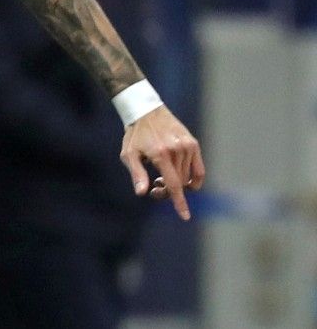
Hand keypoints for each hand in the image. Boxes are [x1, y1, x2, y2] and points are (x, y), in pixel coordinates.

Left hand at [120, 105, 205, 219]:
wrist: (146, 111)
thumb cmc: (135, 135)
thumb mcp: (129, 154)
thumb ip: (137, 174)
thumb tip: (142, 192)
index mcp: (161, 154)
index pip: (174, 184)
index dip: (179, 202)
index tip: (185, 216)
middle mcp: (177, 150)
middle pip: (180, 183)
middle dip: (167, 191)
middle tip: (155, 186)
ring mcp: (188, 146)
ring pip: (188, 178)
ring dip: (177, 184)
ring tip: (161, 177)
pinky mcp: (194, 143)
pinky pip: (199, 169)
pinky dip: (192, 179)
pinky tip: (180, 178)